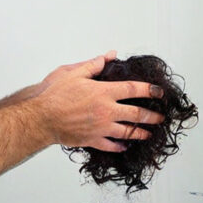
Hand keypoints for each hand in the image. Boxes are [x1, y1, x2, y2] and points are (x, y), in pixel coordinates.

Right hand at [33, 55, 164, 152]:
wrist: (41, 118)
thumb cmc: (54, 95)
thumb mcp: (73, 73)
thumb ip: (93, 65)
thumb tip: (108, 56)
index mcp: (104, 93)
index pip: (133, 89)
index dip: (149, 89)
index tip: (159, 91)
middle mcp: (106, 111)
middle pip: (136, 114)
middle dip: (152, 116)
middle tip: (161, 117)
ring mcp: (101, 128)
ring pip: (128, 132)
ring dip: (141, 133)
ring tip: (149, 133)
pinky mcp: (92, 140)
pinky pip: (111, 145)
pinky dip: (120, 146)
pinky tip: (125, 146)